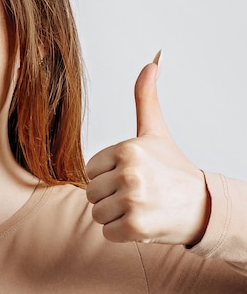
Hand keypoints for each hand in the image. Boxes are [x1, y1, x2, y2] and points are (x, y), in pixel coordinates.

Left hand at [85, 52, 209, 245]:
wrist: (202, 207)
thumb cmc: (173, 169)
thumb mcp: (155, 131)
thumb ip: (145, 97)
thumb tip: (152, 60)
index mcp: (126, 149)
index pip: (90, 170)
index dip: (108, 176)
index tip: (131, 175)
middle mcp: (128, 173)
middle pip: (91, 192)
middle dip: (110, 197)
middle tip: (137, 193)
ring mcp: (132, 200)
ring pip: (97, 213)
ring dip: (115, 215)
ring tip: (139, 206)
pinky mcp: (135, 226)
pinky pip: (107, 232)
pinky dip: (121, 233)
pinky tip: (142, 222)